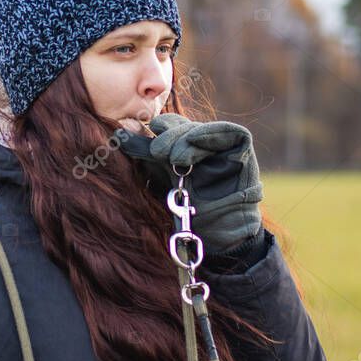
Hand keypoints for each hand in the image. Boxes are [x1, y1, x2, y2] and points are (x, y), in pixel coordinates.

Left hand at [119, 114, 263, 252]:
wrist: (217, 234)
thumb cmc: (188, 211)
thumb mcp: (162, 178)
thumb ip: (146, 155)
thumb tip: (119, 135)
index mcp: (185, 148)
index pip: (171, 126)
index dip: (160, 128)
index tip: (144, 138)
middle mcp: (203, 144)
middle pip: (184, 126)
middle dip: (169, 136)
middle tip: (157, 151)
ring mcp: (223, 145)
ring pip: (201, 128)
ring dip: (184, 138)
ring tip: (173, 157)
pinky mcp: (241, 147)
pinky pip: (228, 132)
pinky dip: (210, 134)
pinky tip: (194, 142)